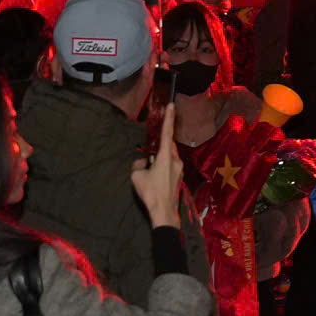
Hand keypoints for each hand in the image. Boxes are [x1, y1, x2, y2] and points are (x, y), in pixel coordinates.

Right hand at [130, 108, 182, 227]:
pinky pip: (170, 165)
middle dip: (159, 145)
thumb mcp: (136, 176)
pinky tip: (154, 178)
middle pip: (167, 146)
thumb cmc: (150, 192)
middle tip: (150, 155)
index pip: (166, 132)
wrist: (163, 210)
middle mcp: (175, 159)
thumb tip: (142, 162)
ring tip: (149, 172)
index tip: (172, 105)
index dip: (169, 118)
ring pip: (168, 156)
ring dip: (159, 158)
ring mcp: (179, 168)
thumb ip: (138, 164)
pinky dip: (162, 166)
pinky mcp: (179, 176)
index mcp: (165, 156)